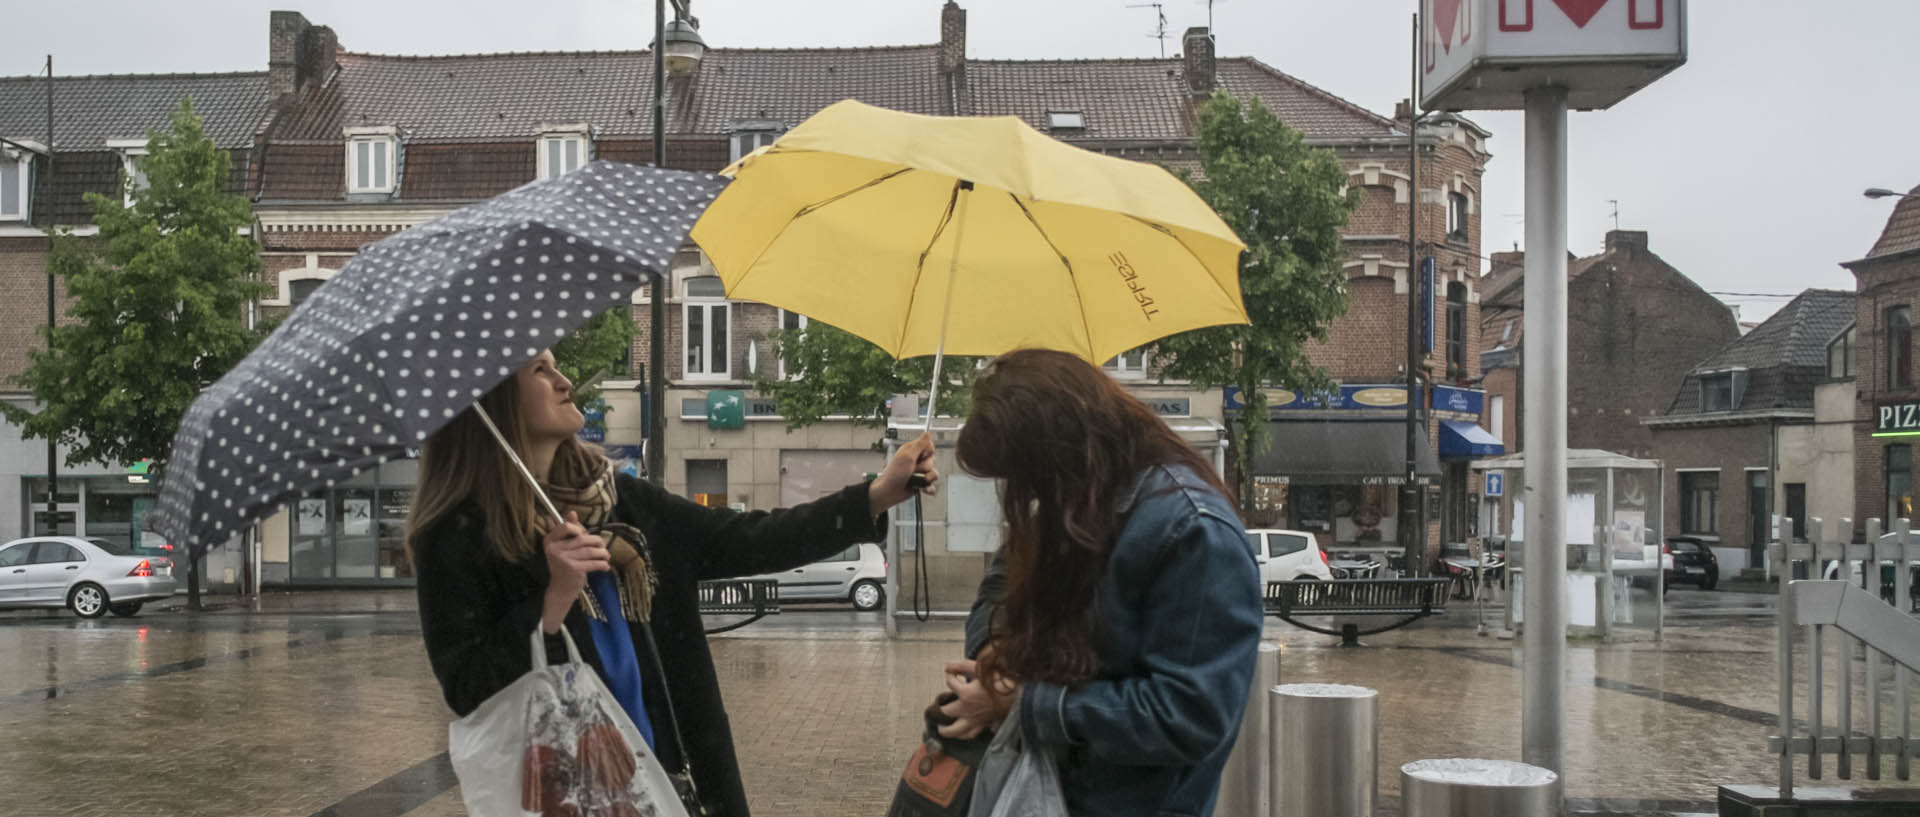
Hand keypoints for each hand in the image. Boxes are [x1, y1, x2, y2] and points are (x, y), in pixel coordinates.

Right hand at [541, 511, 609, 632]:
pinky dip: (603, 564)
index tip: (584, 536)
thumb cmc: (565, 564)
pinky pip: (594, 562)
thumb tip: (572, 512)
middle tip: (602, 548)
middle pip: (583, 538)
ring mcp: (563, 559)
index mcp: (550, 540)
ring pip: (591, 550)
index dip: (580, 529)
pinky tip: (605, 566)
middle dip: (597, 541)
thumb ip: (569, 529)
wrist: (561, 589)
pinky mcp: (573, 569)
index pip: (567, 526)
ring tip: (606, 556)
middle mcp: (554, 549)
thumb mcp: (565, 546)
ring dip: (603, 553)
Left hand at [869, 432, 938, 515]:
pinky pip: (932, 486)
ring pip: (934, 473)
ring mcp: (919, 473)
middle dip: (925, 467)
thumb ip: (919, 445)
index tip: (920, 456)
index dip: (927, 451)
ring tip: (917, 481)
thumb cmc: (894, 474)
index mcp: (912, 451)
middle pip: (932, 460)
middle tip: (913, 470)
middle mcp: (916, 461)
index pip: (929, 445)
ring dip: (927, 478)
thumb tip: (928, 433)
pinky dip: (929, 488)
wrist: (889, 492)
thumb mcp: (907, 456)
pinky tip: (923, 489)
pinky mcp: (921, 484)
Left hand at [937, 659, 1018, 739]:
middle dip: (940, 709)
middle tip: (939, 706)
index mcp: (966, 694)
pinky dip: (963, 735)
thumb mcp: (980, 667)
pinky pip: (971, 734)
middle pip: (946, 712)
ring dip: (946, 730)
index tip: (952, 673)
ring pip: (956, 731)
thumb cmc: (1001, 680)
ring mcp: (975, 719)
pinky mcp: (983, 724)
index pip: (950, 683)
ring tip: (942, 729)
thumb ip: (961, 666)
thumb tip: (947, 667)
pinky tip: (961, 734)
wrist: (1018, 694)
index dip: (950, 676)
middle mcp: (967, 709)